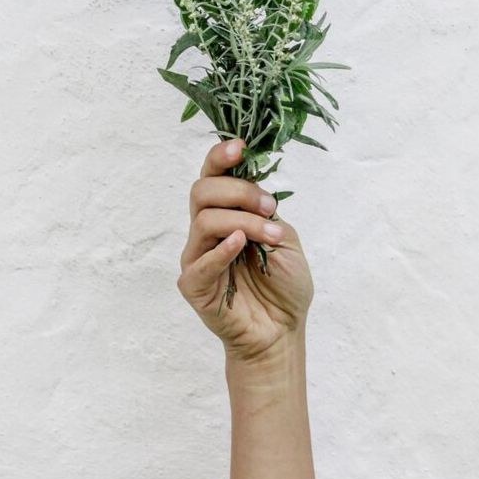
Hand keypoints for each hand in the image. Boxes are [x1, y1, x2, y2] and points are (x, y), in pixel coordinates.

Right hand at [177, 139, 313, 363]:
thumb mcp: (284, 238)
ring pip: (205, 220)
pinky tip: (240, 245)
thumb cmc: (283, 286)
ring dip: (243, 222)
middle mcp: (207, 231)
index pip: (212, 176)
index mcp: (227, 214)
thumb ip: (265, 213)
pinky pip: (201, 262)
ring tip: (271, 236)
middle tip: (269, 206)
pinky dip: (221, 250)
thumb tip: (254, 192)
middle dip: (239, 191)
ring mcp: (197, 257)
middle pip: (202, 191)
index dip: (221, 157)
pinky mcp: (193, 285)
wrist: (282, 330)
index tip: (240, 147)